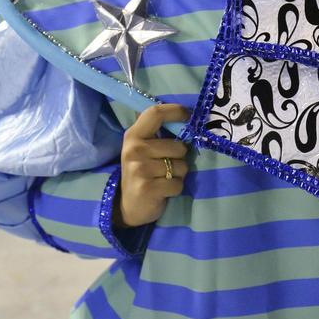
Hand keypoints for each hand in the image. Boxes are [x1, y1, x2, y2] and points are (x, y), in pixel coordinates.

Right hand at [115, 103, 190, 229]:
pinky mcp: (148, 188)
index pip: (155, 113)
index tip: (189, 115)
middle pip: (177, 146)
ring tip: (164, 178)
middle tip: (168, 165)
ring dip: (178, 175)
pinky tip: (164, 190)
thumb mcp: (142, 149)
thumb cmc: (141, 172)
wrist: (128, 206)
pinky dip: (176, 188)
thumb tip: (183, 115)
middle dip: (180, 158)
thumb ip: (157, 133)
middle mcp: (134, 150)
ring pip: (181, 166)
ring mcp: (140, 169)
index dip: (176, 111)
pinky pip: (178, 184)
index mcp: (133, 136)